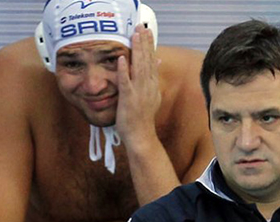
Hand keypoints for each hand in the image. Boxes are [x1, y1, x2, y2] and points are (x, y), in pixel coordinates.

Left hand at [115, 24, 161, 145]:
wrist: (142, 137)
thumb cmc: (143, 118)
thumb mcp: (152, 96)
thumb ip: (153, 78)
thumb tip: (157, 62)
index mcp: (153, 85)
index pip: (151, 61)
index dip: (149, 45)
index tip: (147, 31)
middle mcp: (148, 87)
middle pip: (147, 61)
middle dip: (144, 43)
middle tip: (141, 27)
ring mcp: (139, 93)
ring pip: (138, 68)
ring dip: (136, 51)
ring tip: (134, 36)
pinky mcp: (129, 99)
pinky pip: (126, 82)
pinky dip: (124, 70)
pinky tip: (122, 58)